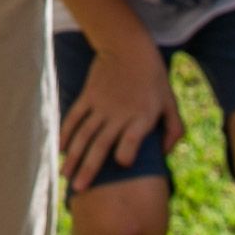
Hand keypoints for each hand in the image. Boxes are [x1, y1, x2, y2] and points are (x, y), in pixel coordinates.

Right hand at [60, 42, 183, 192]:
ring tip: (65, 175)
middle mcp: (119, 115)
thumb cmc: (153, 76)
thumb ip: (174, 129)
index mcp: (141, 117)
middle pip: (100, 145)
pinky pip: (74, 117)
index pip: (130, 141)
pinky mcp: (88, 96)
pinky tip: (61, 148)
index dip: (125, 155)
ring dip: (73, 157)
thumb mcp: (170, 101)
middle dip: (88, 169)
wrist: (127, 45)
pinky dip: (66, 133)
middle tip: (78, 189)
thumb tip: (165, 154)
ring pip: (83, 135)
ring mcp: (100, 106)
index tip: (121, 164)